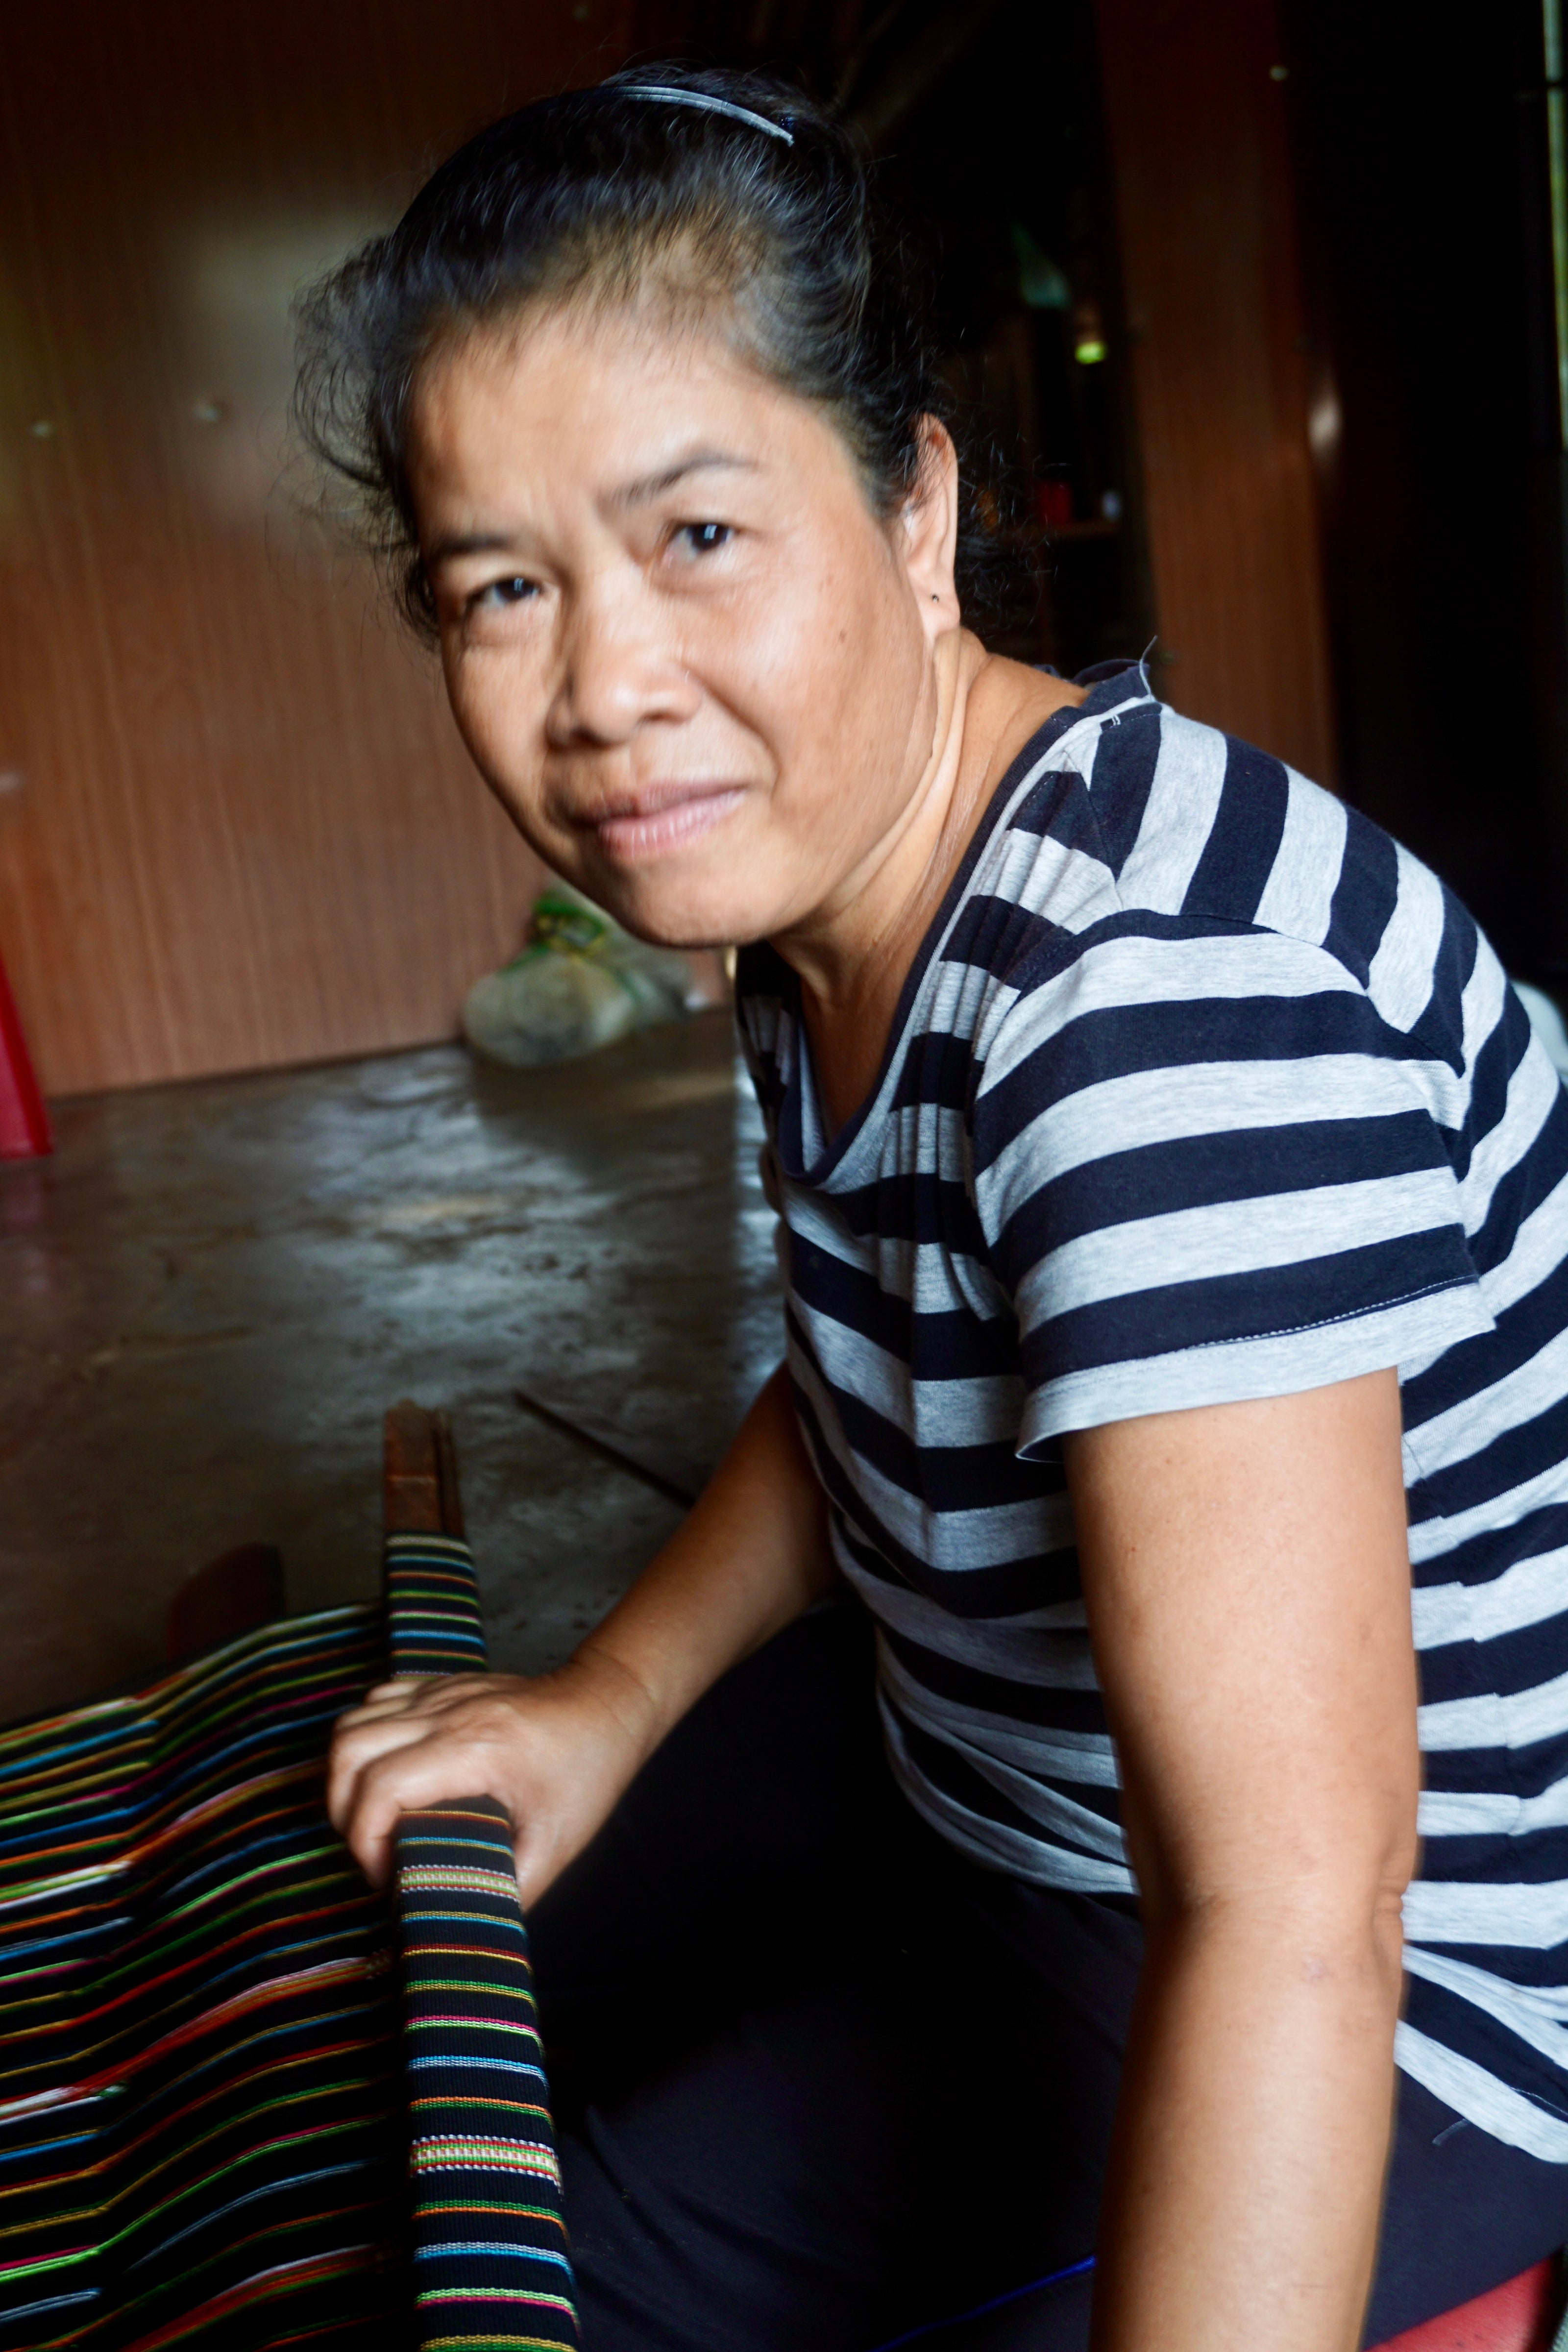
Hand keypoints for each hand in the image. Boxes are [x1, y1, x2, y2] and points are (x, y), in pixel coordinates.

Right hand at [326, 1647, 658, 1905]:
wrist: (607, 1704)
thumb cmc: (589, 1769)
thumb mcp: (559, 1844)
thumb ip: (508, 1891)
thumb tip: (462, 1932)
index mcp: (477, 1748)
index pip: (382, 1787)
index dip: (366, 1842)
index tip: (388, 1875)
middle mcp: (448, 1711)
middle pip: (350, 1752)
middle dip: (343, 1814)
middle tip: (374, 1853)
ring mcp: (440, 1693)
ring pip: (351, 1725)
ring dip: (344, 1778)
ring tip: (373, 1820)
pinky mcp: (438, 1686)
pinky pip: (374, 1705)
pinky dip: (362, 1743)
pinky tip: (386, 1776)